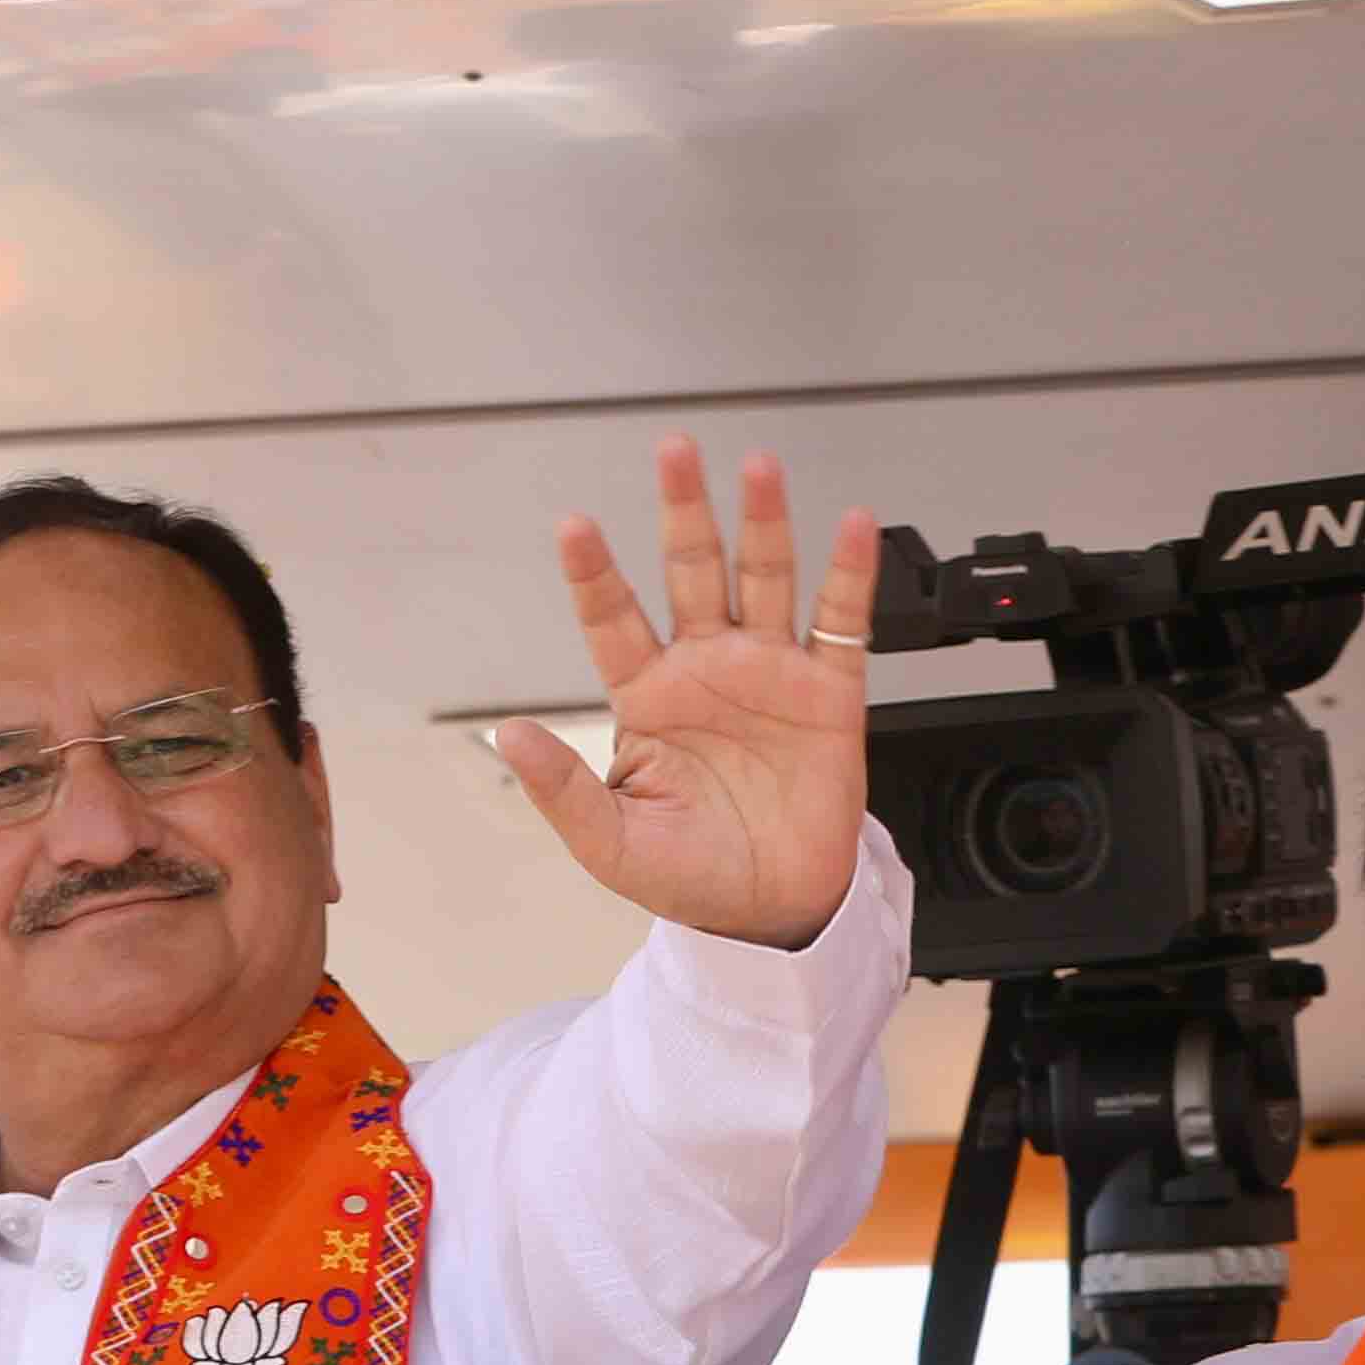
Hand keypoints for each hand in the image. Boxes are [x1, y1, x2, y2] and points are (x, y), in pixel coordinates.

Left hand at [504, 435, 878, 950]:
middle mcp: (707, 669)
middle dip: (683, 512)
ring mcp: (770, 673)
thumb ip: (561, 787)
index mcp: (648, 697)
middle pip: (691, 572)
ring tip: (759, 466)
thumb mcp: (609, 841)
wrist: (771, 912)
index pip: (613, 619)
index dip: (595, 574)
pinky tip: (855, 525)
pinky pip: (841, 623)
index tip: (575, 528)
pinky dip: (852, 574)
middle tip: (674, 452)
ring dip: (763, 522)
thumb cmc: (688, 875)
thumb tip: (509, 736)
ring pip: (765, 578)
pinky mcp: (829, 694)